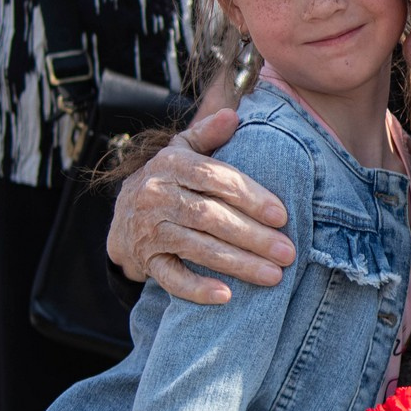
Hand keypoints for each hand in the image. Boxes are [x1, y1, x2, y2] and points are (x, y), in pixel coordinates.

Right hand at [107, 108, 293, 303]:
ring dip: (238, 264)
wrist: (121, 218)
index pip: (215, 178)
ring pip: (198, 247)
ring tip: (274, 275)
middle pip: (210, 216)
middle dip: (253, 236)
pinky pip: (172, 278)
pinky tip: (227, 296)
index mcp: (171, 164)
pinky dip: (197, 289)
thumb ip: (208, 134)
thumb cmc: (168, 180)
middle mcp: (156, 195)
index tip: (282, 215)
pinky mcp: (147, 261)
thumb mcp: (182, 150)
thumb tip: (233, 115)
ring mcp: (150, 230)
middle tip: (288, 252)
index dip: (251, 197)